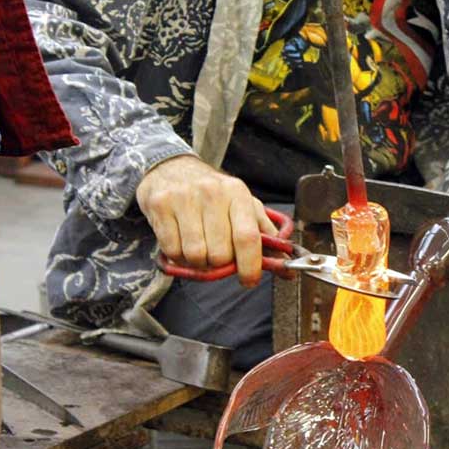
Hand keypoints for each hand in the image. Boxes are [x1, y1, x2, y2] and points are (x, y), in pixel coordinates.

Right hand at [136, 155, 276, 286]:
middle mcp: (212, 193)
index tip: (249, 280)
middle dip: (220, 263)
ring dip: (197, 261)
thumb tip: (288, 268)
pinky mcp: (160, 205)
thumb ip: (265, 238)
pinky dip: (178, 255)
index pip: (248, 238)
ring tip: (198, 246)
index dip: (250, 266)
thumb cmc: (212, 194)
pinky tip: (181, 240)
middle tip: (216, 254)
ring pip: (196, 255)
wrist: (170, 168)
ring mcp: (184, 198)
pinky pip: (172, 250)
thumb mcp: (243, 207)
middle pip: (220, 254)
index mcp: (238, 193)